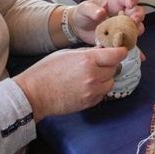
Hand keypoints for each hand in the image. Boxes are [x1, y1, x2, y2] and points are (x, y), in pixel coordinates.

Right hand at [13, 46, 127, 120]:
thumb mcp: (67, 54)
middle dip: (109, 64)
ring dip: (105, 78)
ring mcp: (92, 91)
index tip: (120, 50)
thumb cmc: (47, 70)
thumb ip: (87, 53)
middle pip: (114, 68)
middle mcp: (93, 76)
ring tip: (90, 75)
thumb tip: (102, 51)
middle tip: (98, 63)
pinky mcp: (89, 103)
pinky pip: (102, 94)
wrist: (34, 94)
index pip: (116, 55)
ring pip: (110, 82)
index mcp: (87, 60)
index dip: (120, 51)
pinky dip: (98, 89)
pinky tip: (85, 86)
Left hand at [70, 0, 144, 44]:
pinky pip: (129, 42)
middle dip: (138, 16)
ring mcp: (122, 26)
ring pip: (136, 27)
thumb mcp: (84, 8)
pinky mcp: (119, 38)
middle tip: (133, 21)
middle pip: (137, 11)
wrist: (78, 28)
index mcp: (114, 2)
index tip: (130, 4)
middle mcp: (121, 13)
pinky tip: (133, 51)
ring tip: (131, 34)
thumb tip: (100, 13)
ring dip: (136, 31)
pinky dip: (132, 47)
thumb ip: (91, 9)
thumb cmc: (82, 14)